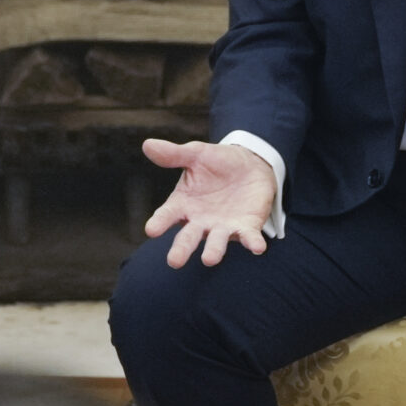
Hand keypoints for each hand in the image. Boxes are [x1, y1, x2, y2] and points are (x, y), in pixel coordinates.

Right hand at [142, 138, 275, 268]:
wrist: (249, 164)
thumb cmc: (217, 162)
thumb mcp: (196, 154)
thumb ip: (174, 154)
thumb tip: (147, 144)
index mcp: (184, 204)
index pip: (167, 215)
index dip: (160, 222)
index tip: (151, 230)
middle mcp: (200, 221)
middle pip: (188, 237)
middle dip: (182, 249)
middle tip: (174, 261)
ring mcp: (223, 227)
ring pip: (217, 242)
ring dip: (214, 251)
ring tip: (209, 259)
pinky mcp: (246, 227)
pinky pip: (249, 237)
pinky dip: (253, 243)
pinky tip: (258, 248)